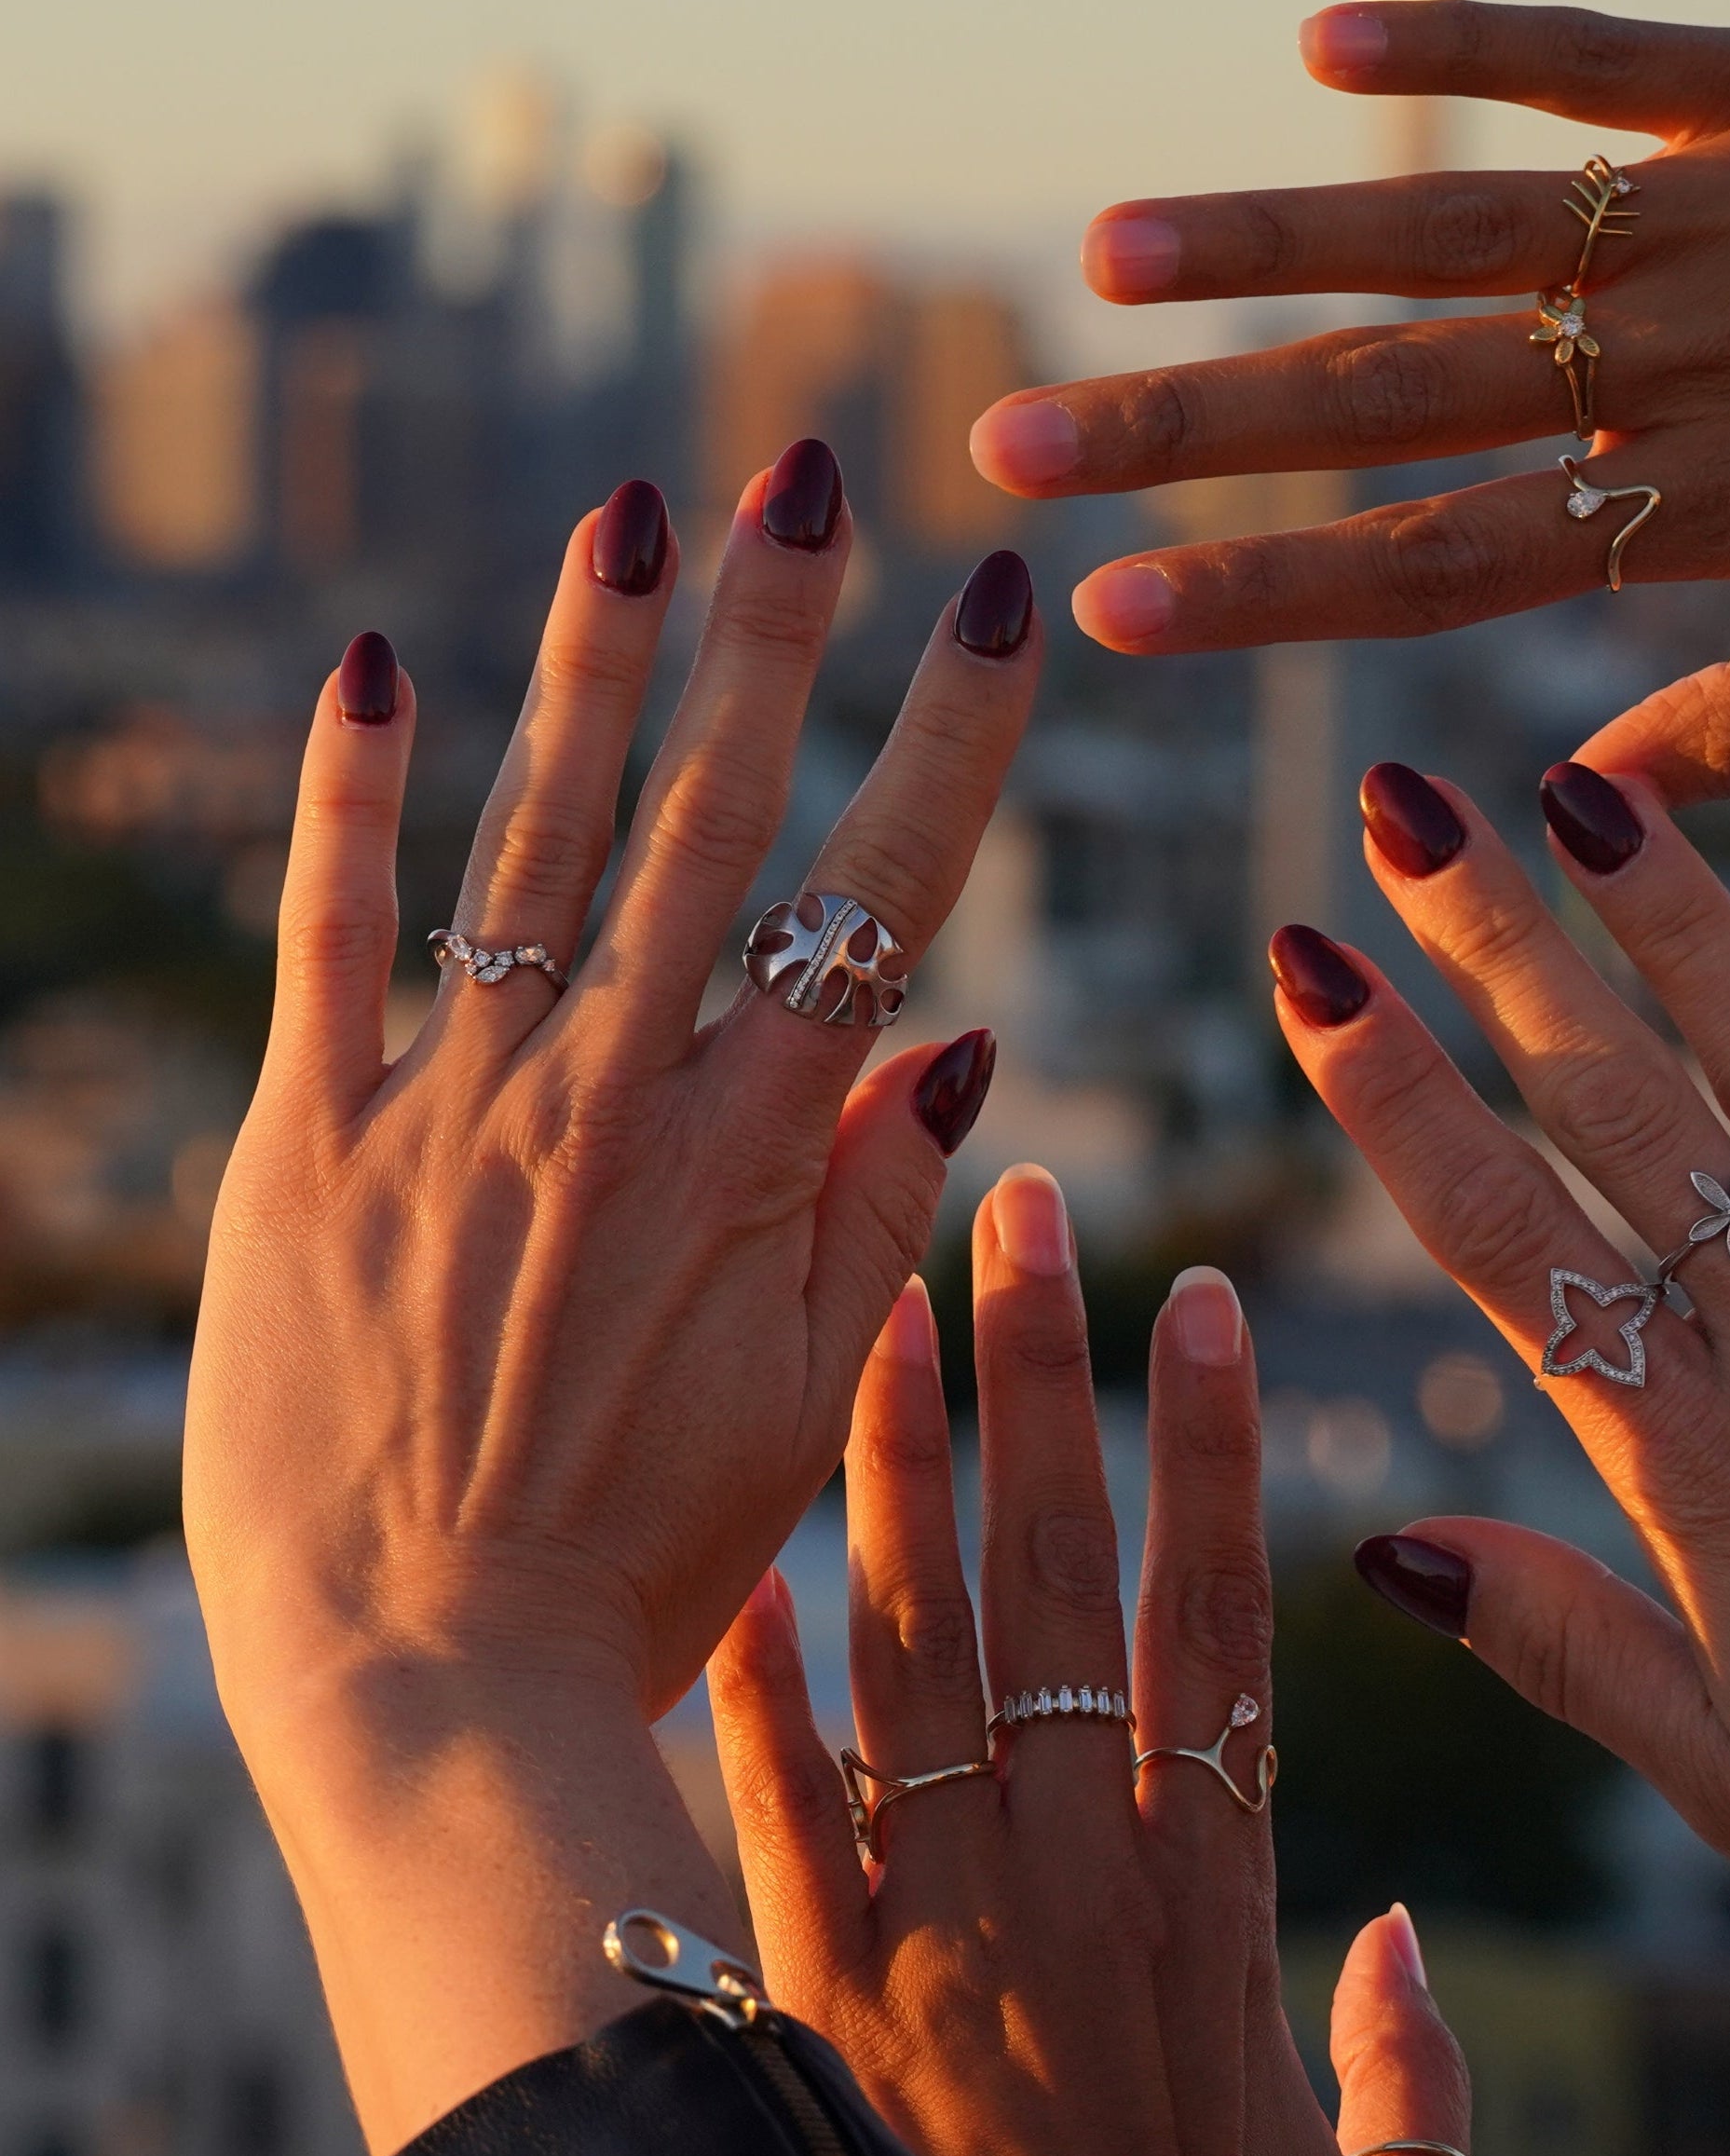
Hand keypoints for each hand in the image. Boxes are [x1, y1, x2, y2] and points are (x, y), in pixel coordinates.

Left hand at [186, 466, 1040, 2149]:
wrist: (425, 1687)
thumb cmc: (635, 1567)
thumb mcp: (803, 1407)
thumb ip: (878, 1212)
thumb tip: (959, 1040)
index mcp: (756, 1163)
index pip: (882, 897)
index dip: (950, 736)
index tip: (995, 600)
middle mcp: (617, 1101)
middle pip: (716, 821)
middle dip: (776, 631)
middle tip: (812, 468)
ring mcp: (456, 1109)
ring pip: (542, 838)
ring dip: (594, 666)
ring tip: (637, 513)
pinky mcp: (306, 1146)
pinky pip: (332, 937)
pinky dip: (349, 798)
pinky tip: (372, 662)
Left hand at [706, 1172, 1473, 2155]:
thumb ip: (1418, 2078)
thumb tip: (1411, 1941)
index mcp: (1222, 1889)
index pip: (1219, 1609)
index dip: (1208, 1443)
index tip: (1196, 1300)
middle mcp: (1079, 1863)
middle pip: (1057, 1568)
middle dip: (1039, 1372)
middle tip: (1020, 1213)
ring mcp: (945, 1916)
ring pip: (914, 1640)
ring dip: (892, 1463)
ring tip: (872, 1303)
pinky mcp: (826, 1989)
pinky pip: (774, 1796)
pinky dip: (750, 1674)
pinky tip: (730, 1553)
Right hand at [1272, 764, 1729, 2062]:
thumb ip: (1565, 1643)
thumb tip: (1386, 1544)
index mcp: (1704, 1477)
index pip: (1505, 1242)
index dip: (1391, 1093)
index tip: (1308, 964)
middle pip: (1623, 1113)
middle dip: (1497, 945)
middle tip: (1404, 804)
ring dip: (1683, 916)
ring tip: (1590, 780)